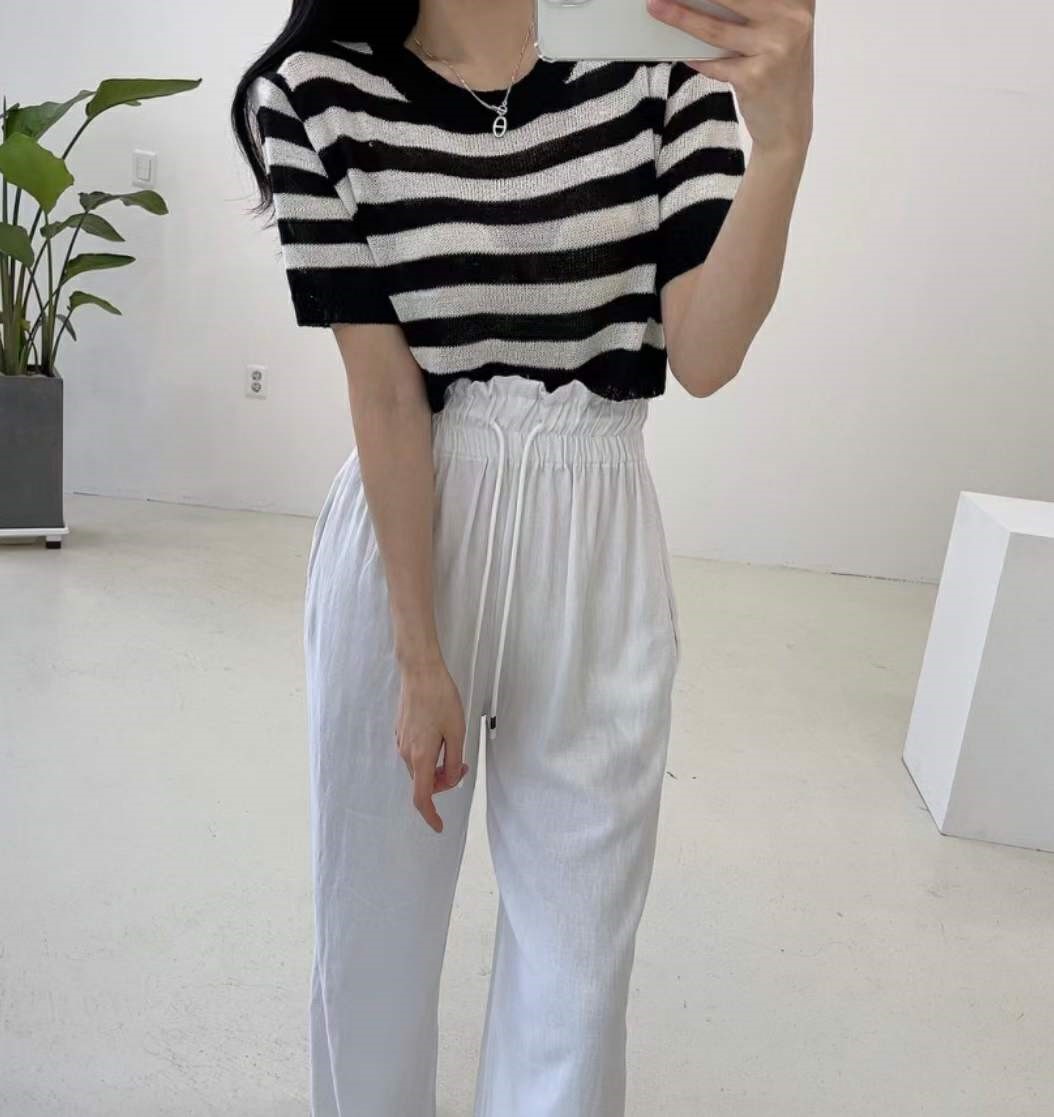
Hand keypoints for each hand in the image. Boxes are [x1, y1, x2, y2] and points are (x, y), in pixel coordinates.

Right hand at [395, 658, 468, 832]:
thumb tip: (452, 778)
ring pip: (420, 767)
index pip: (421, 798)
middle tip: (464, 765)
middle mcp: (406, 753)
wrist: (419, 671)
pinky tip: (441, 736)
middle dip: (444, 781)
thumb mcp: (457, 731)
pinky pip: (415, 753)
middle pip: (424, 782)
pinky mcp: (401, 731)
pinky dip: (430, 755)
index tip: (439, 826)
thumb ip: (454, 760)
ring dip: (438, 767)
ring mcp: (401, 741)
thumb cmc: (440, 698)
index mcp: (421, 756)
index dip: (430, 815)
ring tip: (454, 746)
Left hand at [645, 0, 814, 155]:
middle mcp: (792, 23)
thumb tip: (704, 0)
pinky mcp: (756, 79)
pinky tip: (686, 55)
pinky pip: (715, 65)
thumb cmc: (779, 75)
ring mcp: (775, 51)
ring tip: (658, 8)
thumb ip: (756, 12)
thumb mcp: (778, 35)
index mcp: (799, 5)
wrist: (789, 127)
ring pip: (717, 30)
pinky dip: (698, 60)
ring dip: (682, 18)